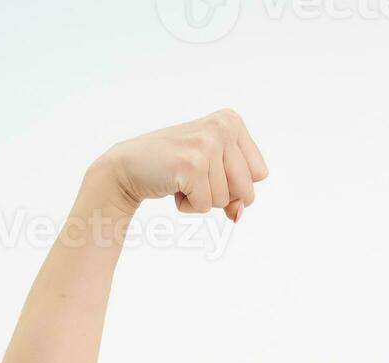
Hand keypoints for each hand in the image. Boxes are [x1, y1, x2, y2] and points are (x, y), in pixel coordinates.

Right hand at [92, 108, 268, 220]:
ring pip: (224, 201)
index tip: (211, 170)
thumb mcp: (215, 173)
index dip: (236, 184)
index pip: (260, 174)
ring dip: (201, 199)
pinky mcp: (191, 165)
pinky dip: (187, 205)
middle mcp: (222, 127)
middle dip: (221, 195)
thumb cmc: (175, 168)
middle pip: (248, 190)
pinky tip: (173, 185)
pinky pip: (204, 207)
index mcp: (231, 121)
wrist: (128, 165)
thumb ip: (237, 194)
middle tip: (194, 176)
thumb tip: (237, 215)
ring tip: (182, 178)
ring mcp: (207, 144)